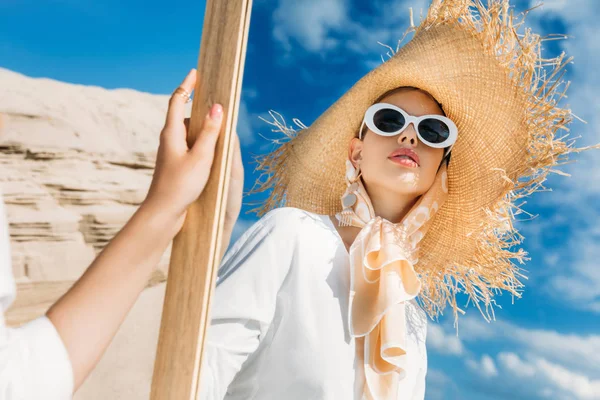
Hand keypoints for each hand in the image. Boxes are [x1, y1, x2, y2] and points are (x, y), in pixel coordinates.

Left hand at [142, 69, 243, 232]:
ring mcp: (171, 152)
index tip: (195, 73)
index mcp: (171, 133)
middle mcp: (169, 139)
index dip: (187, 85)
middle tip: (215, 98)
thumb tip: (217, 107)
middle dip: (198, 105)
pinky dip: (201, 141)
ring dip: (202, 126)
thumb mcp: (201, 157)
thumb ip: (210, 132)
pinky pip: (190, 145)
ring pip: (187, 131)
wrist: (163, 212)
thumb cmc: (181, 185)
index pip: (177, 100)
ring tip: (220, 124)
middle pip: (183, 114)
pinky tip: (212, 149)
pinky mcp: (176, 164)